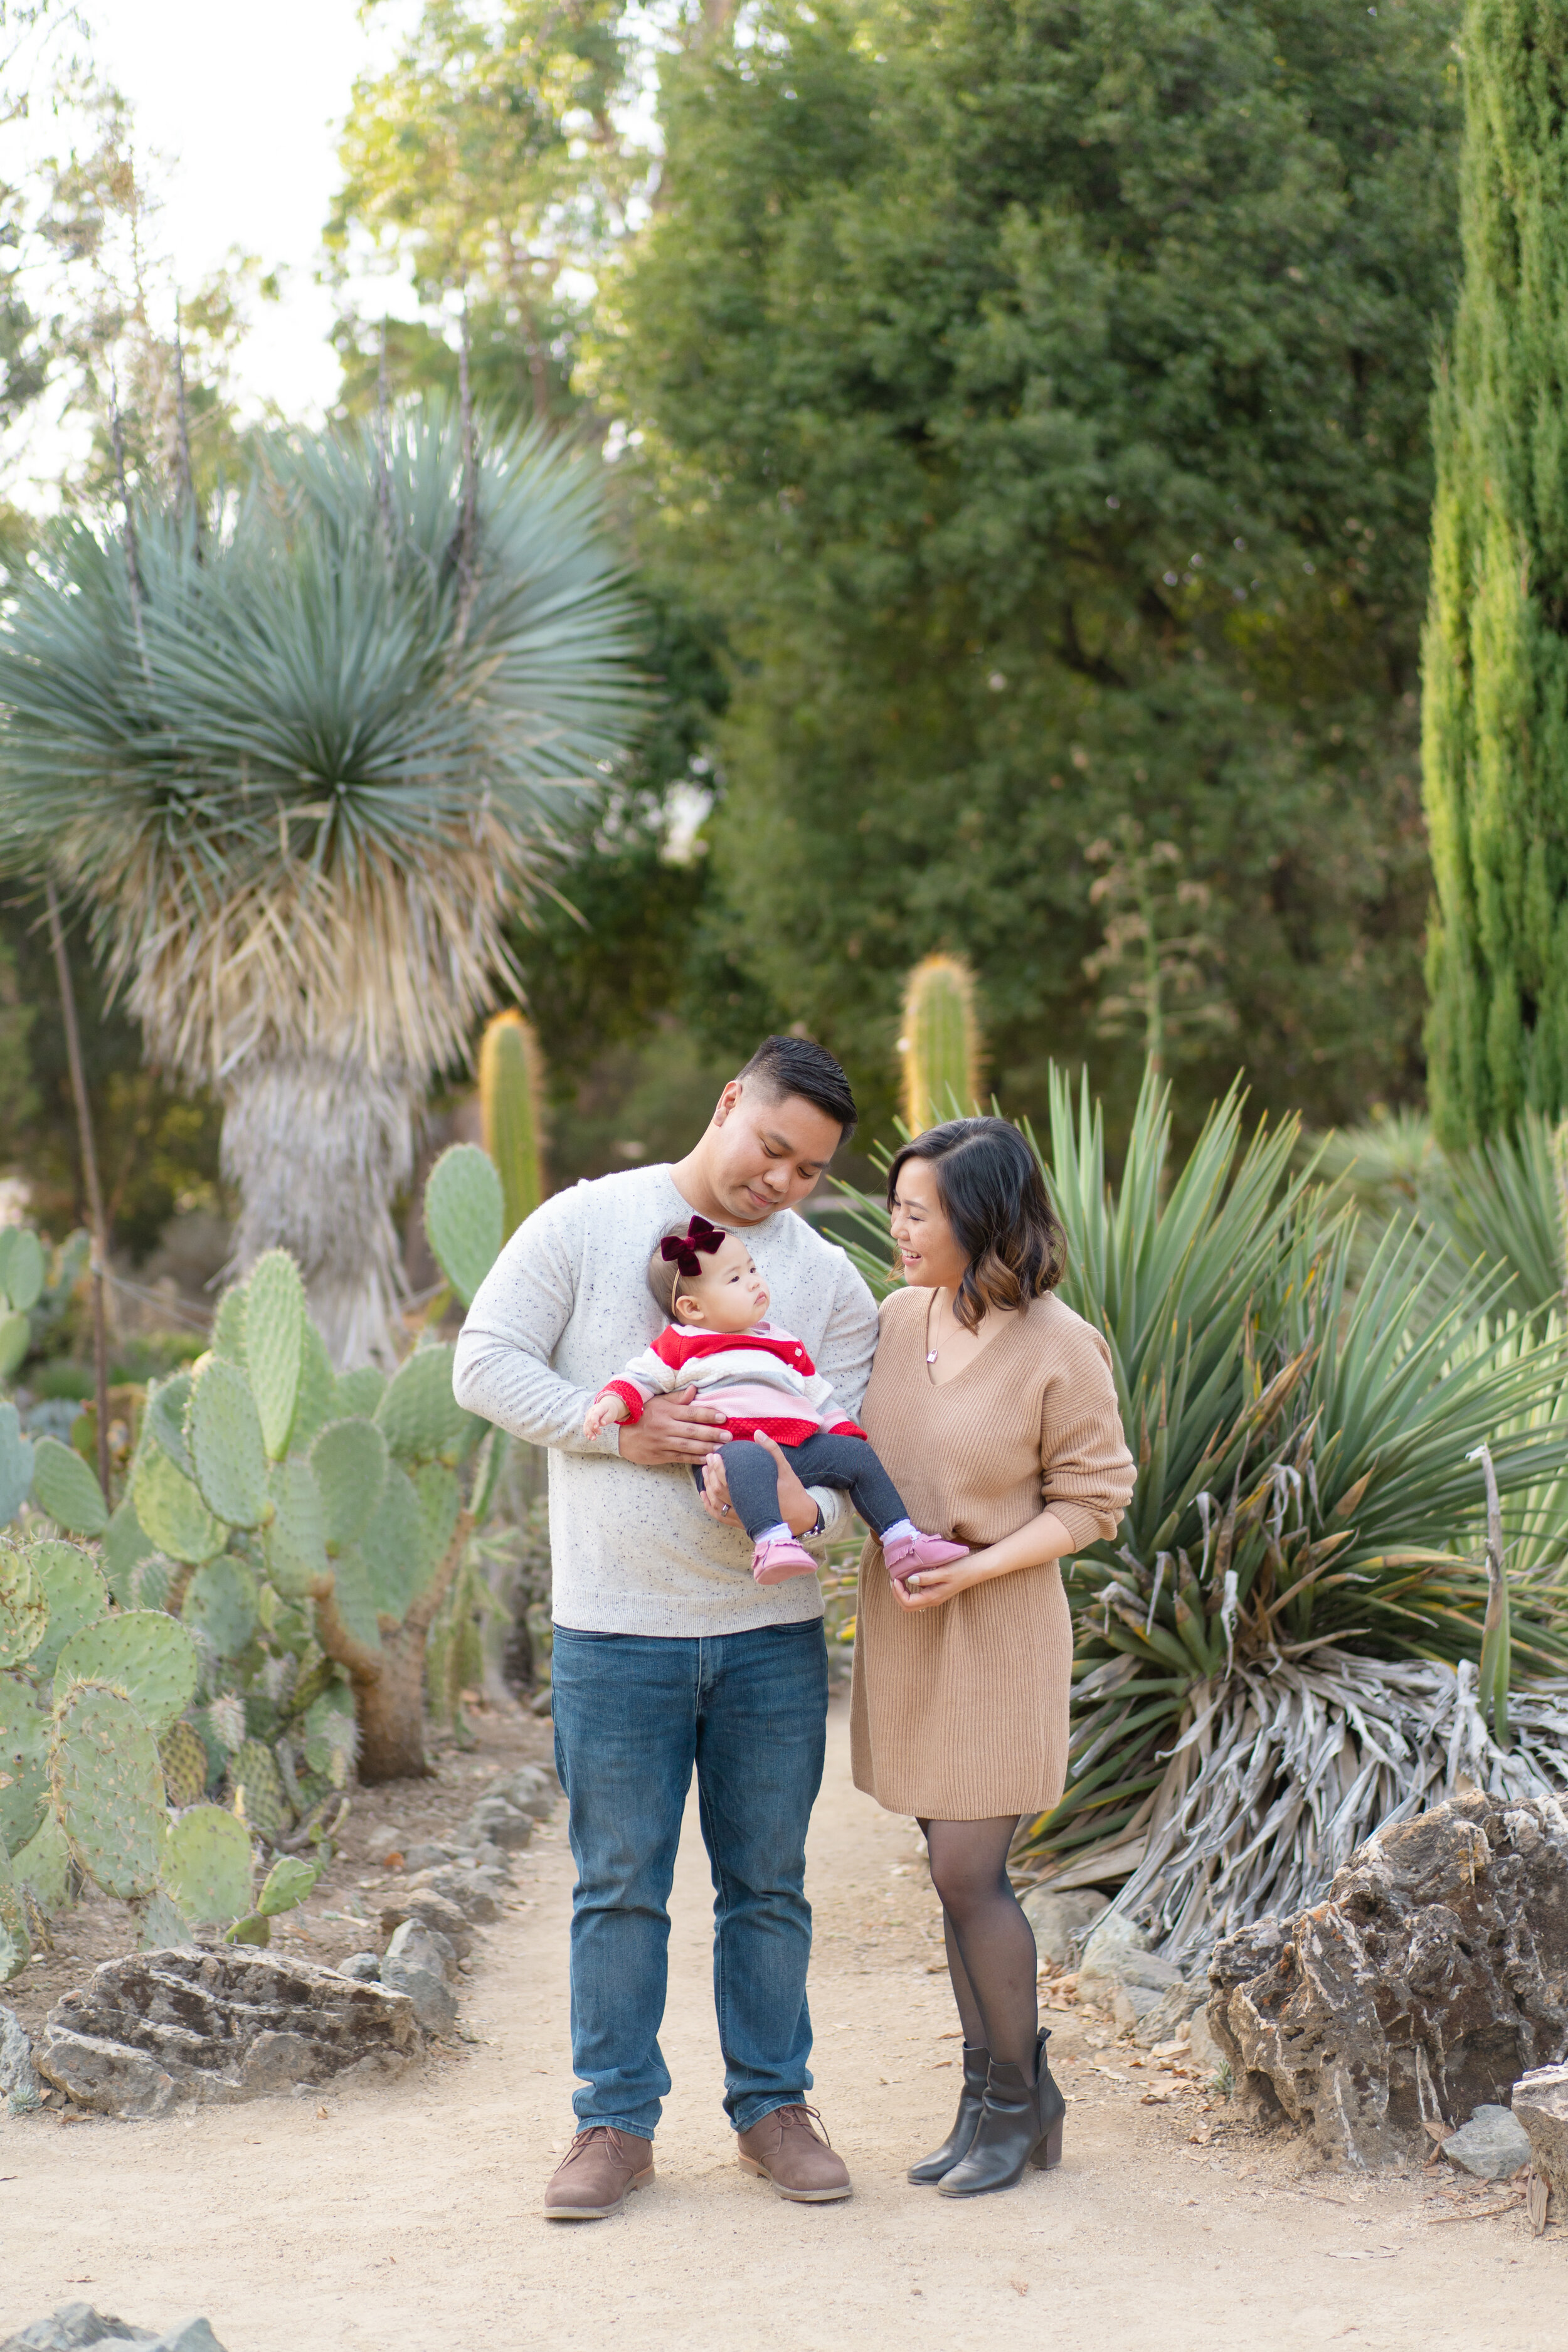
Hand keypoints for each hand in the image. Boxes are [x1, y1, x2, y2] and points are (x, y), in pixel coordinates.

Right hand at [583, 1395, 627, 1440]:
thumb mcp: (612, 1413)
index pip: (595, 1414)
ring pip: (586, 1424)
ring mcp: (588, 1415)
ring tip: (594, 1439)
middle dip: (593, 1428)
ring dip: (589, 1432)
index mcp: (599, 1407)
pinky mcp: (587, 1419)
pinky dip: (587, 1432)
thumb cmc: (610, 1410)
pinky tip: (589, 1437)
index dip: (594, 1421)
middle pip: (590, 1420)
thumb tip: (603, 1423)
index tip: (596, 1427)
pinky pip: (586, 1426)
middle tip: (600, 1433)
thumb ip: (607, 1418)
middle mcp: (591, 1411)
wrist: (607, 1406)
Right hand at [617, 1387, 730, 1464]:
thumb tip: (694, 1389)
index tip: (723, 1417)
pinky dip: (695, 1459)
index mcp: (665, 1412)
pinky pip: (680, 1457)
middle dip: (712, 1433)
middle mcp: (664, 1427)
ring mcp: (662, 1442)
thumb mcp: (657, 1402)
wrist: (620, 1435)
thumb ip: (677, 1398)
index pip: (691, 1413)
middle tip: (729, 1436)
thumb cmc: (642, 1415)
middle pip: (692, 1431)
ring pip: (688, 1446)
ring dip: (707, 1447)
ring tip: (723, 1448)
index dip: (708, 1415)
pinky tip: (707, 1459)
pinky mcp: (660, 1455)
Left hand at [700, 1432, 817, 1536]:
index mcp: (754, 1495)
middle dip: (710, 1474)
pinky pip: (721, 1516)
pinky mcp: (742, 1523)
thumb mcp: (785, 1470)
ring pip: (717, 1505)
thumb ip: (772, 1451)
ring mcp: (742, 1518)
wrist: (801, 1518)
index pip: (727, 1483)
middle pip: (718, 1493)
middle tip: (708, 1459)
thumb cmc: (793, 1493)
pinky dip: (710, 1505)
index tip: (714, 1455)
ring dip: (708, 1487)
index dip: (716, 1468)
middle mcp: (745, 1509)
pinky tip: (705, 1494)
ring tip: (705, 1472)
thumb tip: (758, 1433)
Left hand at [891, 1553, 991, 1611]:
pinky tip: (908, 1578)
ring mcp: (934, 1598)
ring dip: (901, 1593)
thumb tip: (910, 1579)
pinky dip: (908, 1590)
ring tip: (899, 1578)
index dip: (898, 1592)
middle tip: (894, 1579)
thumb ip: (927, 1577)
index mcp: (932, 1597)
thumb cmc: (960, 1569)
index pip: (907, 1603)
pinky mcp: (935, 1593)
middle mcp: (932, 1600)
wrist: (975, 1570)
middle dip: (897, 1594)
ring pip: (911, 1603)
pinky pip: (917, 1597)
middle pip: (907, 1606)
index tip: (896, 1578)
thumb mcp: (943, 1571)